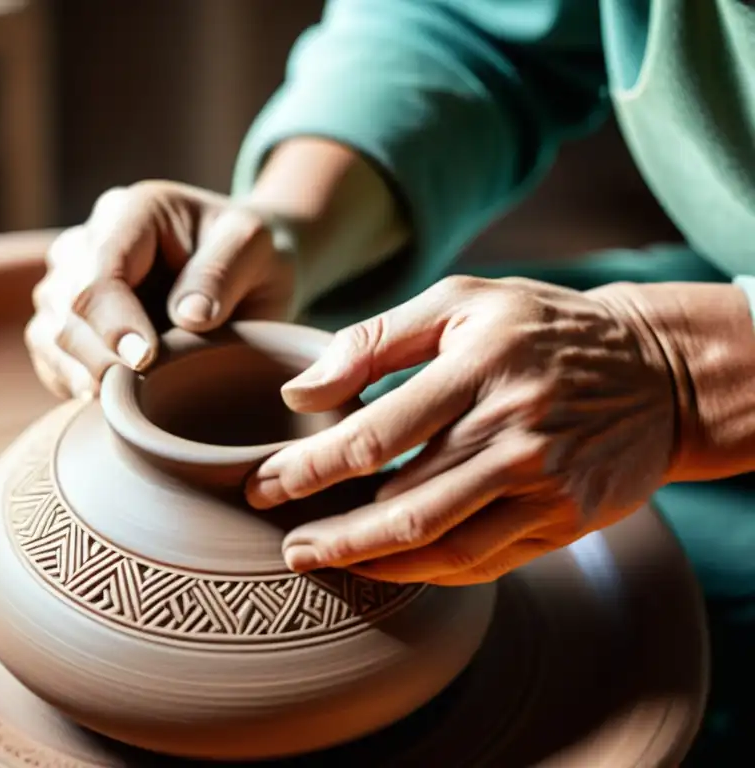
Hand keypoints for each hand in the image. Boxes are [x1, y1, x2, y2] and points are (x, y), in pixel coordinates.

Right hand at [27, 181, 296, 398]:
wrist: (243, 268)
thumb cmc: (249, 252)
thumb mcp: (256, 245)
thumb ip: (222, 272)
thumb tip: (188, 317)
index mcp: (132, 212)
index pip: (103, 268)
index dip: (115, 319)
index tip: (145, 359)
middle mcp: (89, 242)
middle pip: (66, 305)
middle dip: (98, 355)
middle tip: (139, 395)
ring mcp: (71, 281)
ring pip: (49, 333)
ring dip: (81, 374)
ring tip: (125, 404)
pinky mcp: (69, 321)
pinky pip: (50, 358)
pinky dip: (73, 384)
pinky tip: (110, 403)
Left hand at [245, 275, 685, 584]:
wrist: (657, 372)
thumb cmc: (539, 329)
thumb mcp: (462, 303)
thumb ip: (374, 341)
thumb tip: (299, 393)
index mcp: (479, 366)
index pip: (374, 434)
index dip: (309, 467)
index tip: (264, 483)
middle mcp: (513, 430)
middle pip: (399, 503)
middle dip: (329, 531)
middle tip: (285, 545)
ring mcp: (543, 482)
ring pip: (437, 542)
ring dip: (367, 561)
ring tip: (319, 561)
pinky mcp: (564, 519)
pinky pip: (479, 560)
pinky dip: (423, 570)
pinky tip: (383, 566)